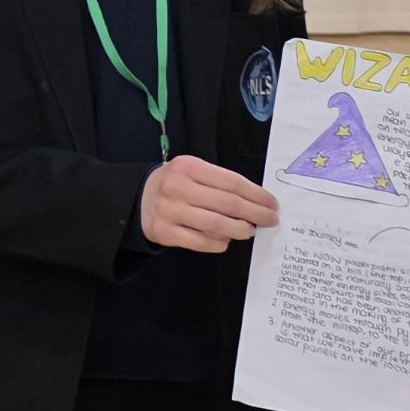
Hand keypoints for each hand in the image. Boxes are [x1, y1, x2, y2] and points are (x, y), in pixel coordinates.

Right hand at [138, 155, 279, 252]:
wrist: (137, 198)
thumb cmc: (175, 184)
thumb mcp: (193, 171)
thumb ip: (219, 182)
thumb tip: (255, 202)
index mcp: (189, 167)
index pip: (232, 182)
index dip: (256, 195)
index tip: (271, 204)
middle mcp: (177, 187)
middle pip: (227, 203)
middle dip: (255, 213)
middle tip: (269, 220)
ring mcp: (170, 211)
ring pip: (215, 225)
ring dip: (239, 230)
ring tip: (249, 231)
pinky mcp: (164, 232)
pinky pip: (200, 242)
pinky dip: (219, 243)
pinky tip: (226, 240)